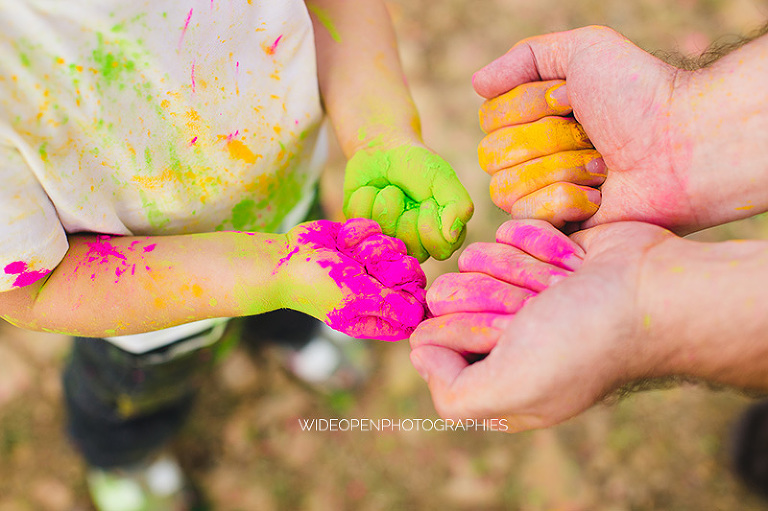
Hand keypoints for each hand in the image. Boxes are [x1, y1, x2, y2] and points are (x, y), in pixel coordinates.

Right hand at [278, 218, 426, 340]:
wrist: (286, 258)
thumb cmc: (316, 286)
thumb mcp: (356, 298)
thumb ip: (390, 305)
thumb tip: (420, 317)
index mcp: (374, 315)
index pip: (412, 314)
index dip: (416, 299)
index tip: (402, 286)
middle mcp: (376, 291)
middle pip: (412, 276)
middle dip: (394, 265)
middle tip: (371, 266)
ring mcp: (370, 264)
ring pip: (397, 248)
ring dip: (374, 247)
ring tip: (351, 254)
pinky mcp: (362, 240)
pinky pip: (379, 230)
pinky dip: (360, 233)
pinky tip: (342, 241)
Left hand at [344, 142, 473, 261]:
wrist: (382, 147)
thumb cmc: (417, 165)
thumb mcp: (443, 178)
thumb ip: (458, 206)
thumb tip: (452, 236)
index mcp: (440, 234)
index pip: (440, 250)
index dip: (431, 225)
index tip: (427, 202)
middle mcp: (413, 243)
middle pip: (410, 247)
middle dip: (405, 214)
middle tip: (406, 195)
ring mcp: (385, 238)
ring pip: (383, 235)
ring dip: (385, 202)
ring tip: (389, 189)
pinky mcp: (361, 229)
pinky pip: (358, 223)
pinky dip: (365, 198)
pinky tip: (371, 190)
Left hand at [410, 219, 675, 431]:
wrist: (653, 289)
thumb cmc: (585, 340)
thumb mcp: (513, 388)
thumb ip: (453, 393)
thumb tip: (421, 354)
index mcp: (492, 374)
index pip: (432, 339)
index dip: (463, 327)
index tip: (511, 330)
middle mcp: (501, 335)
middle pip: (450, 292)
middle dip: (494, 293)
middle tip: (539, 307)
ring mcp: (518, 290)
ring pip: (475, 257)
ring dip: (520, 267)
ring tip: (560, 286)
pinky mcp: (534, 252)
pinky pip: (505, 232)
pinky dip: (539, 243)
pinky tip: (572, 263)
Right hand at [473, 26, 701, 232]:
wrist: (681, 144)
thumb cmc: (638, 93)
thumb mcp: (582, 50)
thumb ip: (524, 57)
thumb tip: (476, 84)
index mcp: (535, 116)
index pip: (488, 116)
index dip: (528, 105)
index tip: (572, 99)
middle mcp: (533, 155)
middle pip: (491, 153)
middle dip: (545, 138)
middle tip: (592, 136)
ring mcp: (542, 193)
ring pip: (504, 186)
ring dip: (560, 168)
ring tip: (602, 167)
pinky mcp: (556, 228)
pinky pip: (525, 215)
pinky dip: (565, 200)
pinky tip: (599, 197)